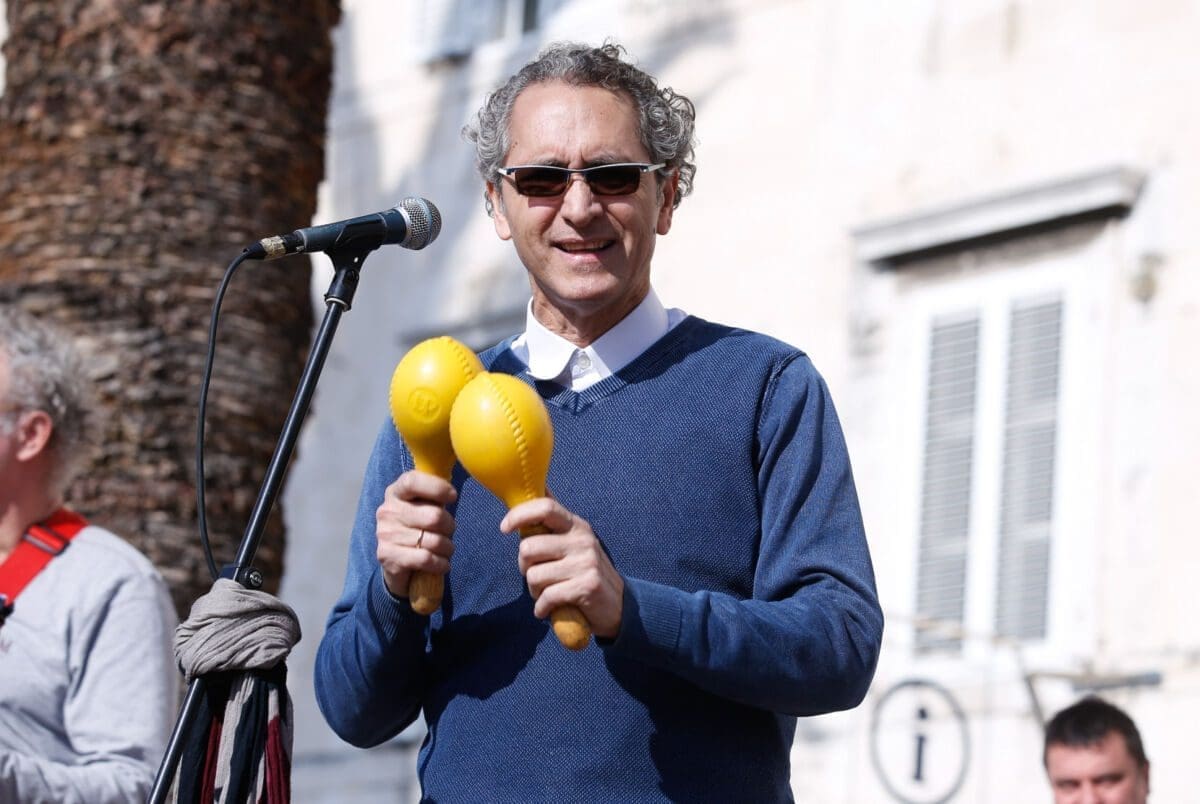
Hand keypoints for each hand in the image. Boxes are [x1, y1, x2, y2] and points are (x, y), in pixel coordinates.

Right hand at [376, 470, 456, 597]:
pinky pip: (426, 559)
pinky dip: (441, 564)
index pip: (413, 482)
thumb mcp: (425, 505)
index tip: (453, 496)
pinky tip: (441, 564)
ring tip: (444, 549)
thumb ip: (435, 495)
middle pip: (434, 516)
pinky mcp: (387, 556)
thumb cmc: (418, 527)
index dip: (437, 488)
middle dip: (450, 527)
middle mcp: (387, 511)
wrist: (396, 561)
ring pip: (434, 541)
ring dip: (447, 548)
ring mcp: (385, 534)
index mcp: (396, 492)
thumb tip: (452, 491)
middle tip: (448, 532)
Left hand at [502, 498, 623, 639]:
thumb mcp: (573, 544)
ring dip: (534, 591)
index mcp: (576, 526)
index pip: (545, 508)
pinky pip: (547, 597)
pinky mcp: (586, 586)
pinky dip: (541, 608)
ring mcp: (586, 563)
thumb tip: (534, 488)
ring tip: (546, 594)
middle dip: (524, 567)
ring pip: (534, 575)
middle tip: (536, 577)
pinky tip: (547, 610)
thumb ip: (553, 524)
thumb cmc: (584, 573)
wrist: (619, 606)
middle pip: (528, 547)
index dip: (519, 515)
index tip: (505, 527)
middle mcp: (582, 540)